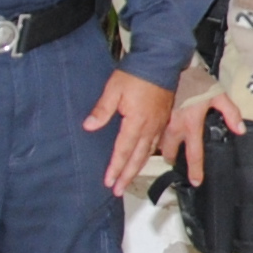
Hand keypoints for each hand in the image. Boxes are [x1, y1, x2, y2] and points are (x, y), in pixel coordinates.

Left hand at [86, 72, 175, 195]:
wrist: (160, 62)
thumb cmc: (136, 74)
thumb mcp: (113, 90)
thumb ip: (102, 110)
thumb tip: (89, 126)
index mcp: (136, 122)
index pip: (123, 151)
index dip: (115, 168)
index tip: (108, 182)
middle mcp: (149, 128)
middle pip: (137, 158)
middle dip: (127, 176)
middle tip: (118, 190)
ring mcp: (158, 125)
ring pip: (148, 153)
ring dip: (137, 168)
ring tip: (128, 179)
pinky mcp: (163, 120)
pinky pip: (156, 143)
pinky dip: (149, 155)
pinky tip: (144, 158)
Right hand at [160, 79, 248, 187]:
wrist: (173, 64)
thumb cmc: (196, 80)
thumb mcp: (218, 95)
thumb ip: (231, 113)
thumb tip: (240, 130)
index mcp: (191, 125)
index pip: (193, 154)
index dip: (195, 170)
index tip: (195, 181)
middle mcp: (173, 127)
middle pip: (169, 153)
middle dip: (172, 159)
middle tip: (176, 160)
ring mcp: (161, 122)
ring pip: (157, 144)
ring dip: (162, 149)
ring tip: (166, 151)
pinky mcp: (153, 115)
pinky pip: (151, 132)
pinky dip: (153, 137)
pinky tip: (155, 136)